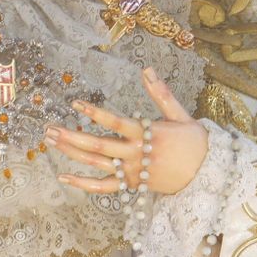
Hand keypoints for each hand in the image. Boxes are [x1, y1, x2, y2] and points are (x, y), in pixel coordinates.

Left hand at [45, 67, 207, 194]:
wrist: (207, 175)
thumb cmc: (194, 142)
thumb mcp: (180, 114)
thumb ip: (161, 93)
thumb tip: (147, 69)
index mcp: (147, 133)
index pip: (115, 123)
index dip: (94, 113)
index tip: (75, 103)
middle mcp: (136, 154)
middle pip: (99, 146)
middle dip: (72, 136)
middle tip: (49, 128)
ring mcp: (132, 172)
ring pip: (97, 164)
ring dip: (71, 153)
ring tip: (50, 142)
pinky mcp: (132, 185)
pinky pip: (103, 188)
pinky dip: (83, 184)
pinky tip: (63, 177)